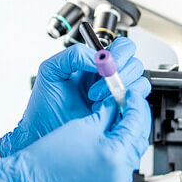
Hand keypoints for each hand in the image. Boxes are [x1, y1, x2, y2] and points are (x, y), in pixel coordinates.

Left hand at [0, 37, 145, 157]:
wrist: (42, 134)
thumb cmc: (44, 106)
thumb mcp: (52, 71)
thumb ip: (73, 55)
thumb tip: (98, 58)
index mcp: (95, 64)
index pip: (122, 48)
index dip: (121, 53)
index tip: (107, 65)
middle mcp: (109, 79)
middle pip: (135, 64)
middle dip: (120, 75)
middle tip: (96, 88)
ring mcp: (116, 98)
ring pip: (139, 84)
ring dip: (120, 91)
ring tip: (95, 101)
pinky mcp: (119, 115)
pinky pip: (136, 105)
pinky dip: (125, 105)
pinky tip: (105, 111)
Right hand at [0, 83, 152, 181]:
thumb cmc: (47, 158)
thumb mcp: (82, 126)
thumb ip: (108, 114)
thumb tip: (119, 106)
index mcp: (115, 155)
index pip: (137, 122)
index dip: (135, 104)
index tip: (130, 96)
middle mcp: (119, 178)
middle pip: (137, 142)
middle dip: (133, 124)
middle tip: (125, 110)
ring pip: (129, 161)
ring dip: (124, 144)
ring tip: (112, 131)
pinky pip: (119, 178)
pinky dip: (115, 163)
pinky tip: (105, 152)